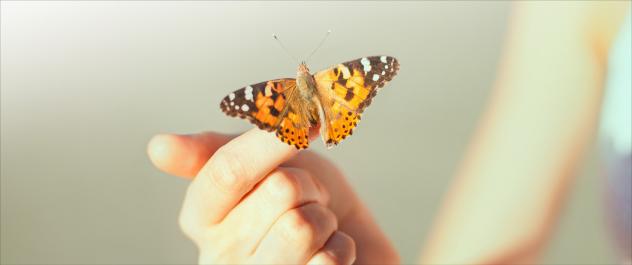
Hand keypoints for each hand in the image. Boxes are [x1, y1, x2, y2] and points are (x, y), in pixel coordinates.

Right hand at [147, 129, 398, 263]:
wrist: (343, 234)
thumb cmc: (299, 195)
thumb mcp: (259, 161)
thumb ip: (215, 151)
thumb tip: (157, 147)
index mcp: (201, 216)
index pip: (228, 171)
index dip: (272, 142)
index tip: (304, 125)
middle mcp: (219, 256)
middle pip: (280, 191)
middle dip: (308, 186)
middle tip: (305, 199)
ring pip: (302, 226)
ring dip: (323, 218)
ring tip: (315, 226)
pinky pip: (329, 260)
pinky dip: (340, 248)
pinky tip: (326, 253)